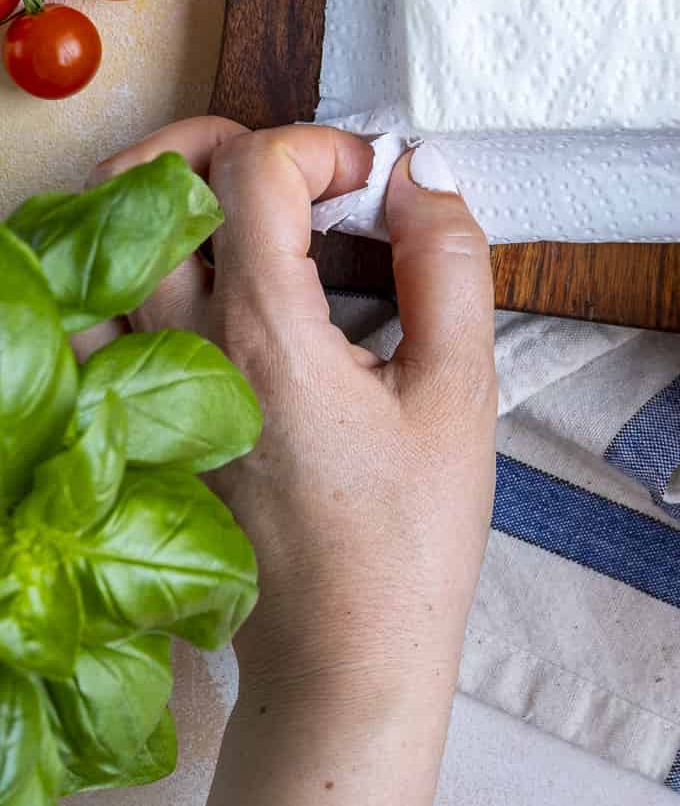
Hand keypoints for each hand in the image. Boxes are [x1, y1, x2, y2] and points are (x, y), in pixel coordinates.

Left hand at [88, 119, 496, 805]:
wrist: (345, 664)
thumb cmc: (409, 542)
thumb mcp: (461, 393)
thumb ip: (448, 266)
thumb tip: (424, 175)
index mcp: (265, 338)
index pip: (255, 171)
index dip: (326, 146)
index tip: (380, 185)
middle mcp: (185, 351)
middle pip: (152, 181)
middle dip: (229, 142)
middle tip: (299, 172)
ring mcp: (144, 389)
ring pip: (107, 243)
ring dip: (170, 194)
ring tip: (247, 208)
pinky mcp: (134, 423)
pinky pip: (93, 317)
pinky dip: (130, 269)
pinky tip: (200, 279)